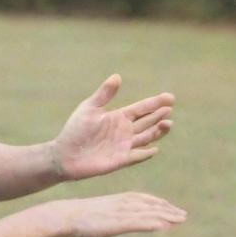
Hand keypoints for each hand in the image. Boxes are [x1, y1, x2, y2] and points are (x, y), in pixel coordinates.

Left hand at [52, 75, 173, 180]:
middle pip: (147, 122)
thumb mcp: (89, 108)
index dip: (155, 103)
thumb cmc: (75, 130)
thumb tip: (117, 76)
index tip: (170, 98)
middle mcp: (125, 131)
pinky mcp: (120, 160)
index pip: (141, 109)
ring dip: (157, 132)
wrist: (65, 154)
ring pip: (146, 137)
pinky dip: (145, 153)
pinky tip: (154, 149)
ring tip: (168, 123)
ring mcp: (124, 146)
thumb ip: (104, 94)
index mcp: (119, 117)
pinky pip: (136, 156)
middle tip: (169, 109)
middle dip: (159, 115)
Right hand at [53, 193, 187, 236]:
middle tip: (183, 216)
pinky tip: (165, 226)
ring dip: (167, 216)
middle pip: (151, 205)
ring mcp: (121, 213)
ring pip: (149, 213)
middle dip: (168, 209)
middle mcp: (123, 203)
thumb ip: (110, 216)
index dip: (159, 204)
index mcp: (119, 200)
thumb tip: (112, 222)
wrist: (67, 216)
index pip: (144, 200)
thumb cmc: (79, 217)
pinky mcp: (118, 223)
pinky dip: (153, 223)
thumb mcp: (99, 214)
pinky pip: (140, 223)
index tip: (171, 208)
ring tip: (181, 220)